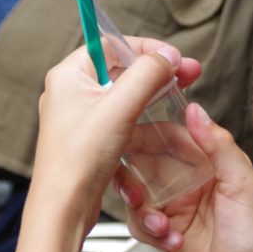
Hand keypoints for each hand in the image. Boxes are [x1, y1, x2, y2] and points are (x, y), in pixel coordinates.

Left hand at [30, 37, 200, 232]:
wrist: (64, 206)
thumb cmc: (79, 159)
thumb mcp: (120, 107)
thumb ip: (147, 74)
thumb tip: (167, 55)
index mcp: (68, 75)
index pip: (111, 44)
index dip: (146, 48)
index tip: (173, 57)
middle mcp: (70, 92)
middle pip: (120, 67)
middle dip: (156, 68)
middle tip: (188, 72)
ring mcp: (79, 116)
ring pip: (122, 92)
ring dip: (151, 89)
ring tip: (179, 91)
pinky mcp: (89, 138)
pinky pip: (119, 114)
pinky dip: (141, 111)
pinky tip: (159, 117)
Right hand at [119, 105, 252, 251]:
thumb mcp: (242, 185)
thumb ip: (219, 145)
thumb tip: (196, 110)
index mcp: (210, 165)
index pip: (172, 136)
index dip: (148, 131)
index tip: (126, 129)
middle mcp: (189, 183)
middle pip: (146, 162)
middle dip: (133, 172)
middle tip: (132, 186)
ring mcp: (174, 209)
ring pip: (137, 193)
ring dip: (142, 207)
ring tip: (159, 223)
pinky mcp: (163, 234)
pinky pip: (138, 222)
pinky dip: (148, 231)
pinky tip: (169, 240)